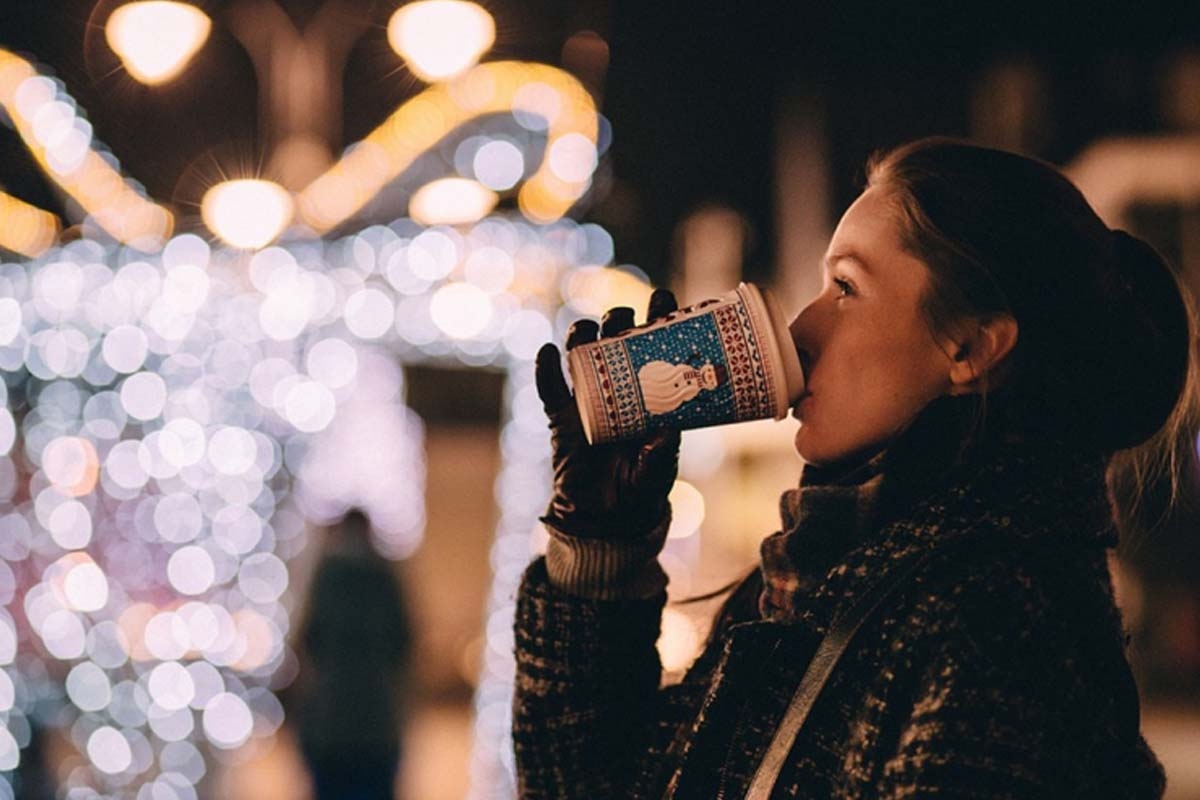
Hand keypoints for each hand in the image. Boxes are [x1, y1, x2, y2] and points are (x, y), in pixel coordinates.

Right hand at [536, 288, 681, 538]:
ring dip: (582, 336)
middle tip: (624, 318)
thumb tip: (667, 429)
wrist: (606, 519)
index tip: (663, 299)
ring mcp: (587, 401)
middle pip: (615, 342)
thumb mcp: (657, 471)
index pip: (655, 348)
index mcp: (649, 394)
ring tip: (586, 330)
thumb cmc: (640, 489)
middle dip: (618, 321)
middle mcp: (618, 390)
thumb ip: (661, 453)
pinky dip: (545, 370)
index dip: (657, 320)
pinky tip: (547, 353)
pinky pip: (549, 389)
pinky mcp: (561, 419)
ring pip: (581, 356)